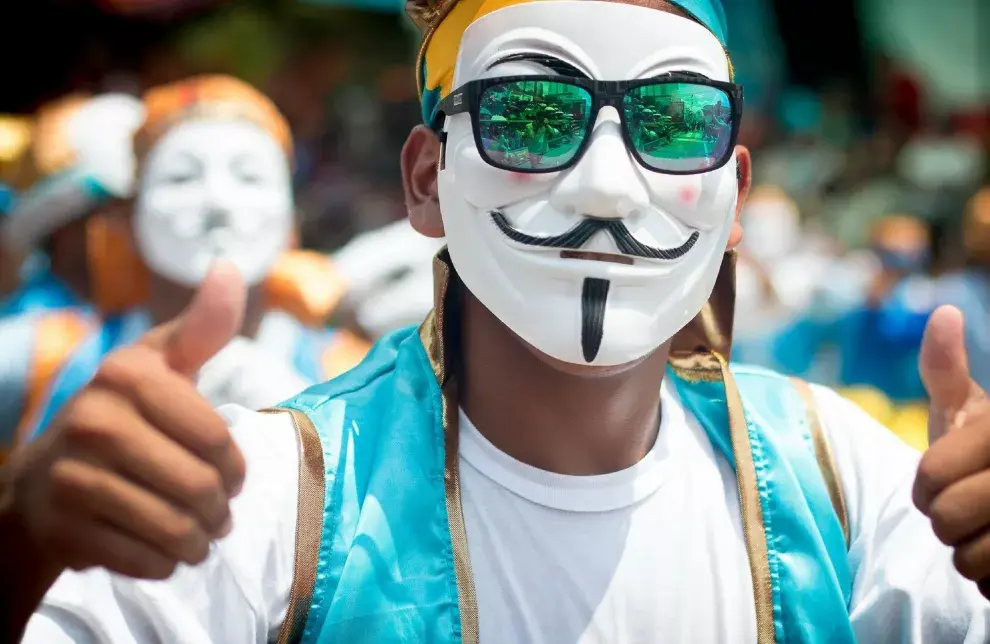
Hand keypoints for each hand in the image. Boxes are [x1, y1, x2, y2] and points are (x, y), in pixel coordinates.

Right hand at [0, 262, 247, 580]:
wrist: (46, 478)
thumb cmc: (126, 414)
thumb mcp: (161, 364)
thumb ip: (202, 327)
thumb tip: (227, 266)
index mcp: (126, 374)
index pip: (218, 439)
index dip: (236, 467)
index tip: (231, 473)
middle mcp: (91, 419)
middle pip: (200, 488)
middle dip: (221, 509)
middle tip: (218, 511)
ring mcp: (71, 476)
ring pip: (176, 529)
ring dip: (199, 540)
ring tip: (200, 533)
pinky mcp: (62, 528)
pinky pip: (145, 560)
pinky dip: (166, 562)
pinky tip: (165, 549)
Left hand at [913, 305, 989, 597]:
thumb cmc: (984, 450)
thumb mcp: (968, 410)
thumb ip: (947, 371)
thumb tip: (944, 313)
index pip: (929, 479)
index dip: (924, 487)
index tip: (942, 480)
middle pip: (947, 521)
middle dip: (943, 521)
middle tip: (961, 511)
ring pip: (972, 562)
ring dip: (968, 555)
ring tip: (985, 532)